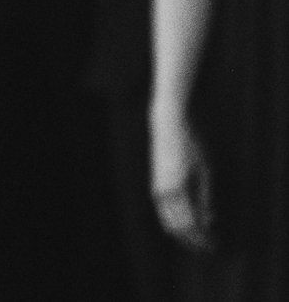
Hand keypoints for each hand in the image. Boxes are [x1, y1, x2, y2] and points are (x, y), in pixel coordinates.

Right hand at [149, 102, 214, 250]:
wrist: (168, 125)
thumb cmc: (190, 145)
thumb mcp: (205, 171)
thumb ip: (205, 198)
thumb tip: (208, 221)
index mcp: (176, 191)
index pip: (189, 225)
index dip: (202, 239)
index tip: (214, 245)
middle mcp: (162, 194)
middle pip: (176, 227)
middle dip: (192, 240)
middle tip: (208, 246)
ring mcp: (156, 189)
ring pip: (167, 221)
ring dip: (183, 232)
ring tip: (199, 237)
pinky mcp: (155, 184)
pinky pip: (164, 211)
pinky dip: (176, 220)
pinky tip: (187, 220)